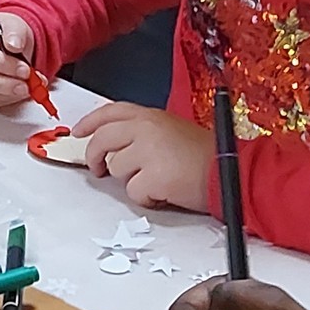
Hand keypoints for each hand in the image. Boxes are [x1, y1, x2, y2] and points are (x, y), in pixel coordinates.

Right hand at [0, 9, 43, 110]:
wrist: (9, 44)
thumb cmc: (5, 33)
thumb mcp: (14, 25)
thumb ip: (14, 32)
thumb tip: (14, 44)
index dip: (2, 63)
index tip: (24, 68)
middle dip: (5, 81)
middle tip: (26, 80)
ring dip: (8, 92)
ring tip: (26, 87)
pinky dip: (6, 99)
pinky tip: (18, 92)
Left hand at [59, 101, 214, 210]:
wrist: (231, 173)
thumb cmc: (208, 155)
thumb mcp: (173, 130)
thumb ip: (144, 131)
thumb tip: (115, 145)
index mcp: (151, 115)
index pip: (110, 111)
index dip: (90, 122)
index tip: (78, 131)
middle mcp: (145, 128)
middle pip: (102, 140)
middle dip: (94, 157)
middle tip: (98, 170)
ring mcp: (147, 151)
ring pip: (116, 169)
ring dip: (131, 180)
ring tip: (156, 180)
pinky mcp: (152, 176)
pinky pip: (134, 192)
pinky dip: (146, 198)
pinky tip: (164, 193)